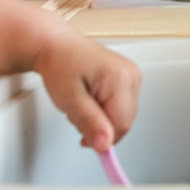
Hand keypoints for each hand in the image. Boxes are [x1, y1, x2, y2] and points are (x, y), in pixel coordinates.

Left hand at [31, 30, 140, 153]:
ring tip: (82, 103)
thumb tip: (104, 144)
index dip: (102, 138)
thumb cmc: (60, 63)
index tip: (85, 142)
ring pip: (123, 117)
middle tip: (76, 115)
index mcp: (121, 78)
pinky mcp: (128, 79)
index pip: (122, 124)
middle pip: (124, 121)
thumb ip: (89, 122)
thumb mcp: (69, 98)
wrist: (58, 46)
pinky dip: (104, 110)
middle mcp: (132, 76)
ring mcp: (132, 77)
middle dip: (100, 127)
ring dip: (101, 119)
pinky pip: (121, 107)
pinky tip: (90, 100)